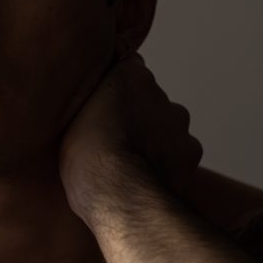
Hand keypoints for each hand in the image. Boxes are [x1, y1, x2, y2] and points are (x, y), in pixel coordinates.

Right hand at [59, 53, 203, 222]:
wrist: (117, 192)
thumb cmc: (86, 157)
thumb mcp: (71, 118)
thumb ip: (91, 100)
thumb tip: (99, 100)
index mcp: (129, 76)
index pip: (128, 70)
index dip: (115, 92)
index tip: (105, 109)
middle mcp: (159, 92)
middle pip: (149, 100)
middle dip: (137, 116)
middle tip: (115, 141)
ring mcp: (178, 120)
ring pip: (167, 126)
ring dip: (154, 138)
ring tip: (131, 163)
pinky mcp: (191, 148)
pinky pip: (180, 151)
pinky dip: (169, 160)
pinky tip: (149, 175)